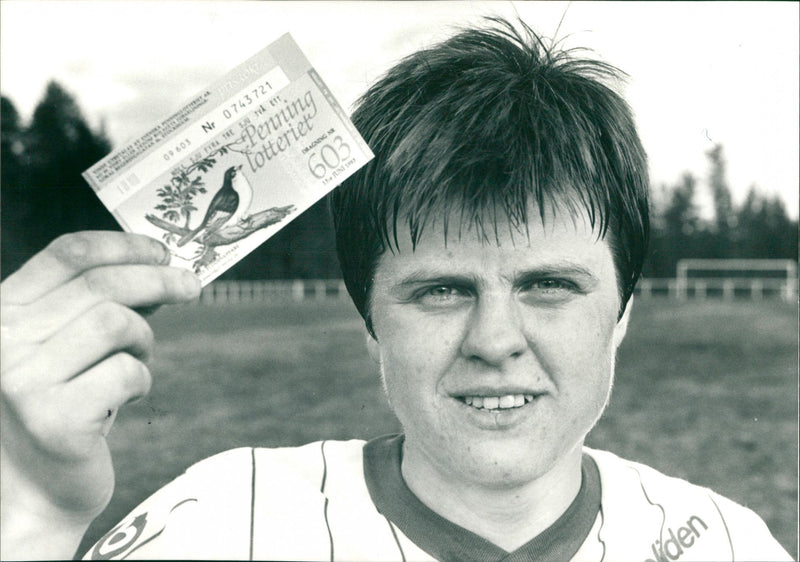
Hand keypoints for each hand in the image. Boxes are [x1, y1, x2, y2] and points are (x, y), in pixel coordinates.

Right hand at [0, 232, 200, 558]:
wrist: (33, 490)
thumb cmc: (61, 407)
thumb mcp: (69, 345)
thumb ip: (97, 306)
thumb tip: (159, 266)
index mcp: (3, 312)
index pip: (68, 254)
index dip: (125, 246)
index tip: (163, 252)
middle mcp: (2, 341)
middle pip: (102, 285)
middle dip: (160, 280)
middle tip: (192, 287)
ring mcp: (23, 380)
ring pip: (118, 324)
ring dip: (144, 341)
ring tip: (137, 361)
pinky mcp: (54, 419)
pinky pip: (128, 373)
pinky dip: (142, 381)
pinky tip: (126, 398)